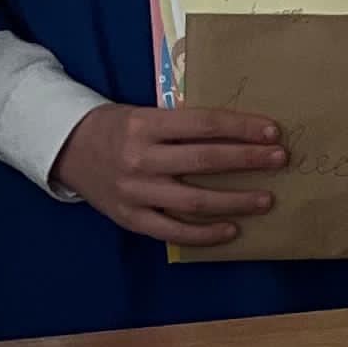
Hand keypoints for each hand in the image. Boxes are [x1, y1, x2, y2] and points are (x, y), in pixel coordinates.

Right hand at [52, 102, 286, 249]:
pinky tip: (232, 229)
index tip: (272, 131)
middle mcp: (141, 158)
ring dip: (235, 201)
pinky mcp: (131, 218)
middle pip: (205, 161)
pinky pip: (174, 231)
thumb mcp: (144, 113)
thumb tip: (236, 133)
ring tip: (266, 199)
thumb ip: (181, 126)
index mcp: (146, 124)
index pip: (204, 124)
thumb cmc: (116, 126)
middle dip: (248, 160)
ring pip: (195, 201)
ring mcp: (136, 192)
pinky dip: (205, 233)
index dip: (241, 127)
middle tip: (280, 160)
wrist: (68, 149)